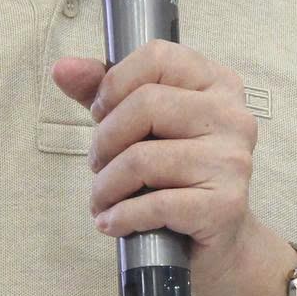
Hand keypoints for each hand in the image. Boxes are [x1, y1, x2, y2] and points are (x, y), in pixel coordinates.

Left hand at [52, 39, 293, 295]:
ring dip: (106, 185)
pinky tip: (112, 222)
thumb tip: (62, 68)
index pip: (157, 56)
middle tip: (98, 164)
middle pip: (146, 105)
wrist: (220, 239)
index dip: (115, 84)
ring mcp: (233, 161)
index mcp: (217, 83)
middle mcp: (233, 116)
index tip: (101, 113)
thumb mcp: (140, 126)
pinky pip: (156, 204)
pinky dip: (121, 216)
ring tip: (102, 199)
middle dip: (105, 140)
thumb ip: (103, 92)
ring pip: (143, 158)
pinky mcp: (226, 205)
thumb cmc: (175, 174)